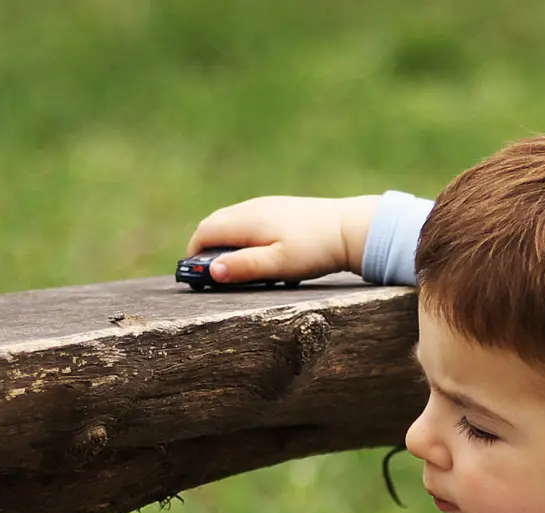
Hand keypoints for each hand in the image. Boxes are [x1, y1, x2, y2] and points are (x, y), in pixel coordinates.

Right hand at [186, 194, 381, 282]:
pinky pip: (250, 222)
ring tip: (234, 268)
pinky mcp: (280, 209)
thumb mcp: (278, 265)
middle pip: (215, 224)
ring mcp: (266, 206)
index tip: (194, 276)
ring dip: (225, 243)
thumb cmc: (315, 249)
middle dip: (206, 248)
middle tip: (210, 274)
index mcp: (247, 220)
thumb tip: (211, 271)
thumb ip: (244, 267)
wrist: (350, 228)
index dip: (194, 255)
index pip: (205, 232)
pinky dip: (243, 238)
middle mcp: (252, 208)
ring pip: (232, 222)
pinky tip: (260, 255)